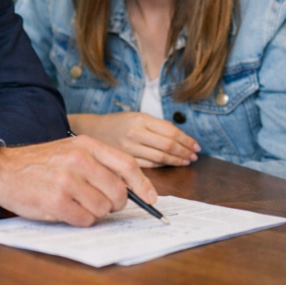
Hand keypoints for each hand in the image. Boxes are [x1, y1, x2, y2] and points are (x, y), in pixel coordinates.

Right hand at [0, 134, 156, 226]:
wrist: (4, 169)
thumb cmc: (41, 163)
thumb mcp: (72, 150)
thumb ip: (99, 163)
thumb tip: (130, 186)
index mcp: (87, 145)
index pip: (126, 164)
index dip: (143, 184)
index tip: (151, 198)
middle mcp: (79, 161)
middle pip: (118, 191)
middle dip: (118, 203)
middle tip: (108, 205)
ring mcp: (67, 181)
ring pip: (103, 208)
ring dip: (97, 212)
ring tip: (81, 204)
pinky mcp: (56, 201)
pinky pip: (85, 219)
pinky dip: (82, 220)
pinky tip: (69, 211)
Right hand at [69, 112, 200, 167]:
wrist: (90, 130)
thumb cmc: (117, 124)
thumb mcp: (136, 117)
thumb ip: (156, 127)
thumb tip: (181, 139)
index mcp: (140, 119)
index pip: (171, 131)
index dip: (186, 140)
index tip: (196, 146)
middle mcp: (135, 133)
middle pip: (167, 146)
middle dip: (184, 152)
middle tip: (194, 156)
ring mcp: (128, 148)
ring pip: (159, 158)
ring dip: (176, 161)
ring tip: (185, 161)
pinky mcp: (123, 160)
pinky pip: (147, 166)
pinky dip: (161, 167)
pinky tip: (168, 166)